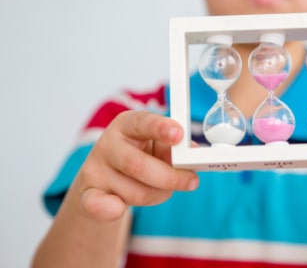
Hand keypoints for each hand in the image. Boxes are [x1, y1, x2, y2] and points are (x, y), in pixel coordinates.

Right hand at [75, 110, 198, 221]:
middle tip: (192, 182)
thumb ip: (175, 149)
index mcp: (128, 124)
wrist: (107, 180)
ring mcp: (95, 169)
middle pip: (138, 164)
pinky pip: (96, 204)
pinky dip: (109, 209)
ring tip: (160, 189)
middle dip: (170, 177)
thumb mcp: (158, 147)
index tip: (178, 134)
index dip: (161, 128)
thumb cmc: (141, 157)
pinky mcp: (88, 194)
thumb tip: (193, 153)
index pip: (143, 122)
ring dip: (157, 195)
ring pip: (135, 191)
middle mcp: (108, 143)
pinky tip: (118, 208)